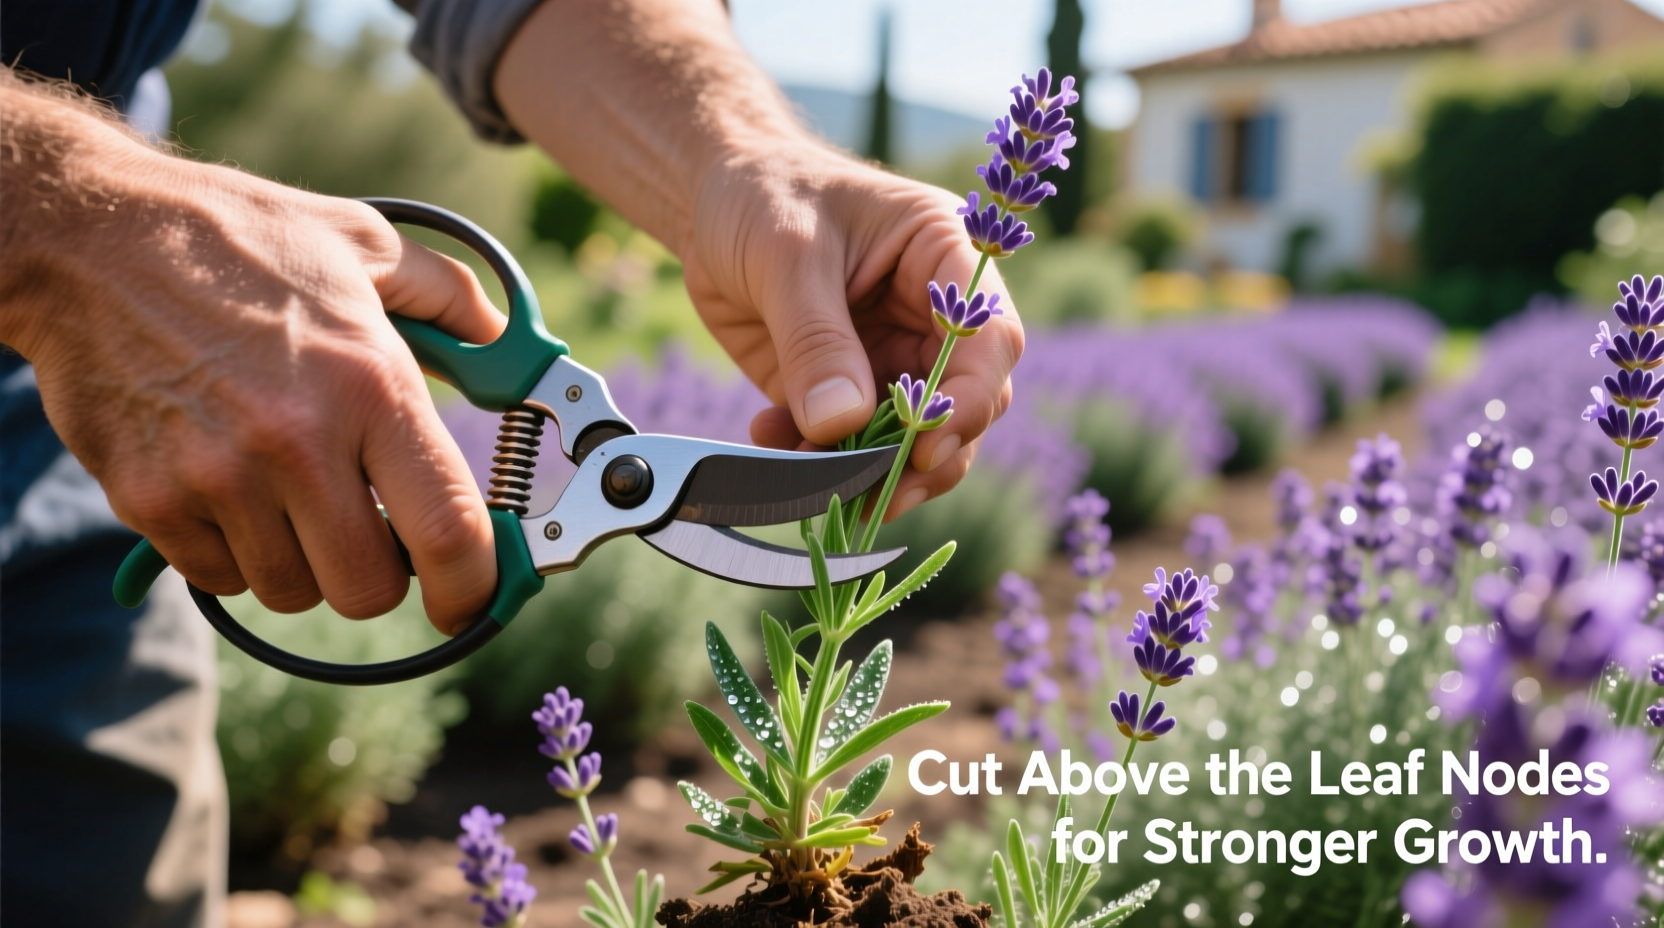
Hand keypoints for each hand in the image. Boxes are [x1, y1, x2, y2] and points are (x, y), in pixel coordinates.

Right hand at [1, 96, 504, 631]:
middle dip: (380, 573)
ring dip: (303, 560)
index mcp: (370, 384)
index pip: (447, 531)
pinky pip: (218, 577)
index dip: (473, 586)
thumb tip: (509, 343)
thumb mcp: (364, 242)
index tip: (473, 598)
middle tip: (369, 527)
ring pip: (291, 591)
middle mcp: (297, 443)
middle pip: (368, 589)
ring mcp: (216, 479)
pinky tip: (229, 485)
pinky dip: (233, 552)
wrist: (87, 238)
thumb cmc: (237, 237)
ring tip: (287, 486)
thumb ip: (451, 299)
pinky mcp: (149, 501)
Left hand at [684, 143, 1023, 518]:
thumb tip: (842, 425)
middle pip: (966, 403)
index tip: (925, 447)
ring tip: (808, 474)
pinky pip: (851, 444)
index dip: (967, 400)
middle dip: (924, 454)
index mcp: (946, 258)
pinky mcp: (846, 391)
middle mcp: (934, 317)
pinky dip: (816, 459)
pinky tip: (770, 438)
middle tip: (871, 490)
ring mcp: (893, 358)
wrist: (710, 201)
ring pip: (915, 439)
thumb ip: (816, 339)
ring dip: (869, 469)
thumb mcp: (787, 253)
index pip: (988, 338)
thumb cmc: (764, 194)